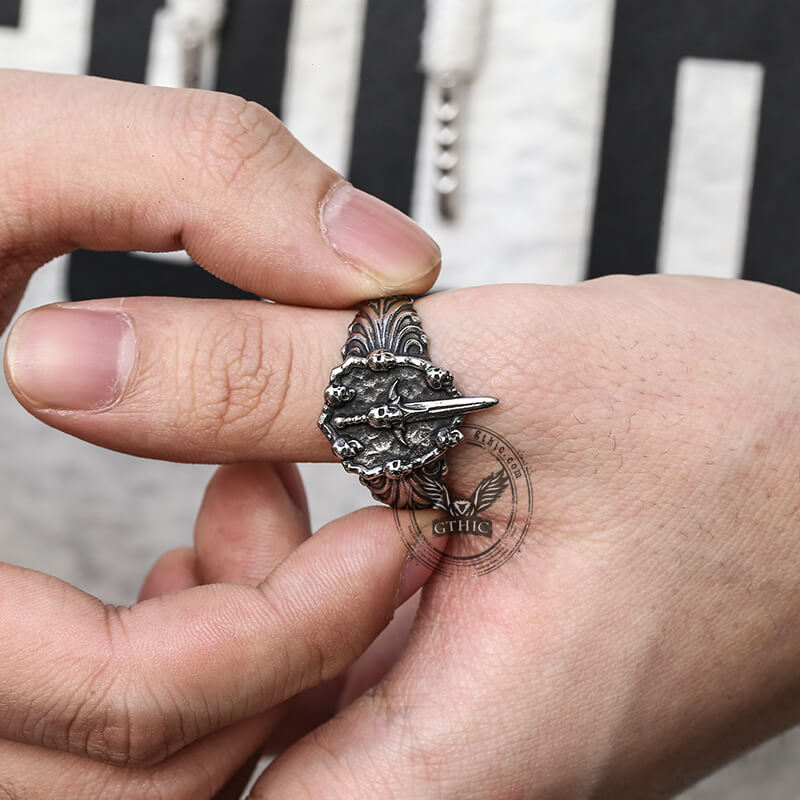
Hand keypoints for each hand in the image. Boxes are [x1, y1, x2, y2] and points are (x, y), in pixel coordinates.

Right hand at [0, 68, 438, 796]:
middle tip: (343, 531)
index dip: (291, 632)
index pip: (130, 705)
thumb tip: (385, 262)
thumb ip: (203, 173)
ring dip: (240, 659)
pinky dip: (178, 664)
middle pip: (147, 771)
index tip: (386, 541)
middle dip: (283, 655)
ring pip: (133, 776)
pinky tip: (195, 558)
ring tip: (255, 508)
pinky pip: (90, 738)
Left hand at [9, 276, 799, 797]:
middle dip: (211, 614)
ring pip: (289, 700)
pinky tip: (332, 492)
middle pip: (241, 753)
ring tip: (289, 471)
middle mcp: (472, 771)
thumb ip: (261, 376)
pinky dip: (312, 574)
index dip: (155, 688)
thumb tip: (77, 363)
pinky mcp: (488, 675)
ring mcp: (479, 727)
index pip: (213, 792)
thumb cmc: (753, 442)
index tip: (203, 531)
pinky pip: (348, 658)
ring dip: (260, 582)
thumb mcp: (489, 374)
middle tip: (253, 481)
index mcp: (470, 756)